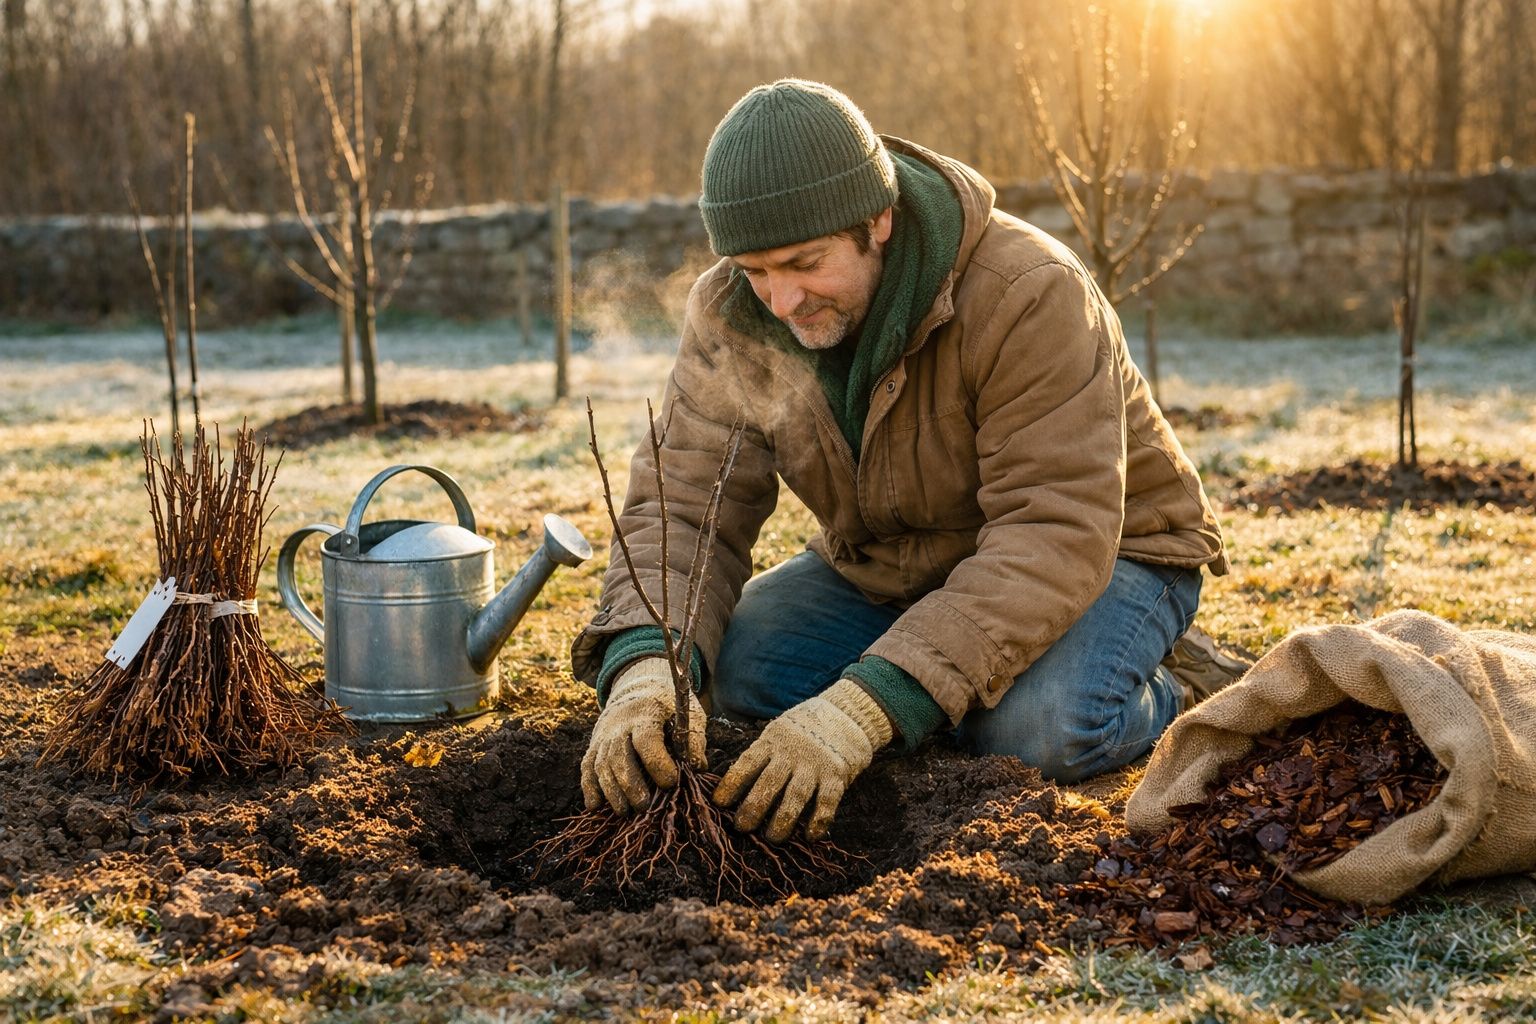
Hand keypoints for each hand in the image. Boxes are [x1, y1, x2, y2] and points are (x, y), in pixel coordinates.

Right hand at [581, 657, 705, 814]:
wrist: (638, 687)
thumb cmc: (668, 706)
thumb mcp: (686, 712)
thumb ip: (693, 739)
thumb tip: (698, 767)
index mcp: (646, 714)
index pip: (647, 740)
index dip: (657, 763)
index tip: (671, 782)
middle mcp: (620, 725)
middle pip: (619, 756)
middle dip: (630, 784)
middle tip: (643, 806)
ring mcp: (604, 736)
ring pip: (601, 765)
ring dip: (611, 791)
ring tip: (624, 812)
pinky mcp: (594, 745)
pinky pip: (587, 767)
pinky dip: (589, 787)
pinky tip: (595, 806)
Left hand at [713, 679, 892, 841]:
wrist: (847, 715)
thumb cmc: (804, 729)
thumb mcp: (779, 732)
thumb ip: (763, 754)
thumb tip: (735, 785)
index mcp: (772, 741)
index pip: (747, 763)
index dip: (731, 784)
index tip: (719, 803)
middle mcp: (792, 753)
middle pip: (769, 783)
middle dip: (753, 808)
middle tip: (742, 827)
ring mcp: (815, 764)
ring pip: (795, 796)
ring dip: (783, 820)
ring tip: (773, 838)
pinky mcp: (837, 775)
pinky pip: (826, 802)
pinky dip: (818, 820)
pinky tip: (811, 835)